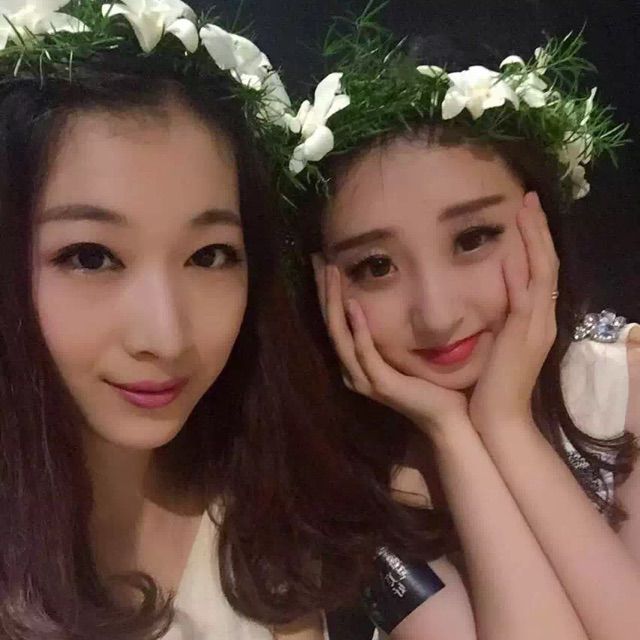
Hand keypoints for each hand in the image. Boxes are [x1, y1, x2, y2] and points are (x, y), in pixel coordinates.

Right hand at [313, 256, 469, 438]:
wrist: (447, 418)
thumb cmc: (431, 385)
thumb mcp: (405, 353)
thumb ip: (393, 333)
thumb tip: (394, 300)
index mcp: (357, 363)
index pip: (335, 323)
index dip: (327, 294)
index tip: (324, 264)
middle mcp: (353, 370)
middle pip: (330, 325)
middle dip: (324, 292)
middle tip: (318, 261)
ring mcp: (364, 378)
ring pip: (340, 335)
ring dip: (334, 302)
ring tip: (331, 274)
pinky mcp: (380, 384)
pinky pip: (364, 352)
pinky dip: (358, 328)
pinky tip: (353, 305)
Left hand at [469, 192, 558, 429]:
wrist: (498, 418)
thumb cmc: (491, 385)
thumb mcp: (496, 344)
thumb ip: (497, 319)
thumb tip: (489, 296)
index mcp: (536, 320)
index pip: (540, 271)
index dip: (536, 241)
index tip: (525, 214)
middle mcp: (543, 319)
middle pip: (547, 264)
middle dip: (538, 230)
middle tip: (529, 199)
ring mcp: (536, 327)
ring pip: (542, 272)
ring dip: (533, 240)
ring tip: (525, 209)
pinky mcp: (523, 337)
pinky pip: (524, 299)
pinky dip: (518, 275)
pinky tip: (509, 253)